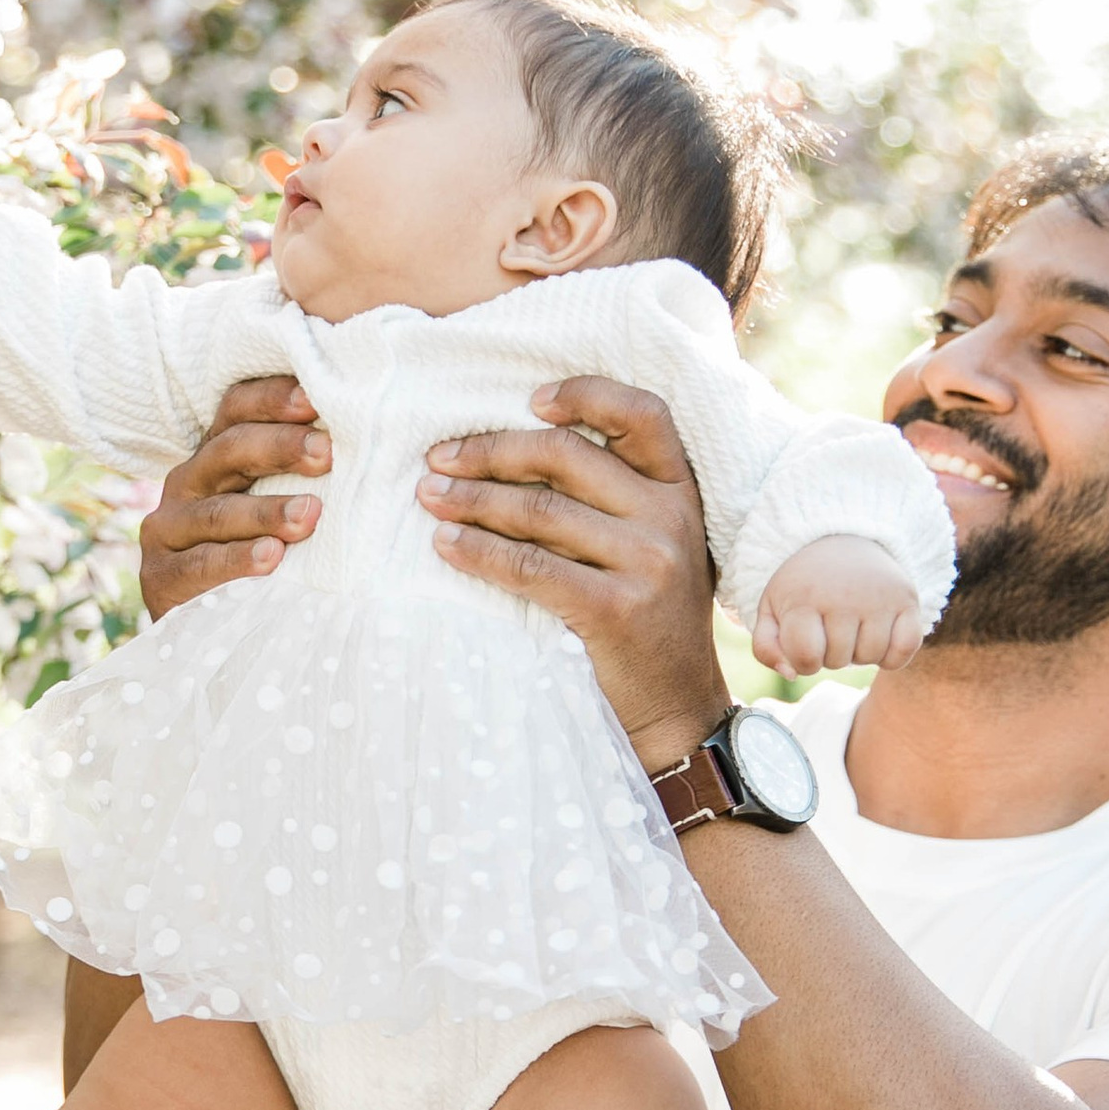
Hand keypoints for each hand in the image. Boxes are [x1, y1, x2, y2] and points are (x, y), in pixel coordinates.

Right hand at [137, 377, 331, 620]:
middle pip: (229, 450)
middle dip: (280, 447)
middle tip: (327, 453)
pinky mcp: (160, 575)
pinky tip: (271, 559)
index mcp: (218, 458)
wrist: (210, 640)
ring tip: (309, 515)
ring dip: (266, 511)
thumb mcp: (282, 515)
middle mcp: (188, 483)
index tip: (315, 399)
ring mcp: (169, 528)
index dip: (272, 399)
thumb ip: (307, 481)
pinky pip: (201, 563)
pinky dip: (237, 560)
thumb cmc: (267, 563)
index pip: (237, 410)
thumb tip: (373, 451)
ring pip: (219, 511)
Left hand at [418, 377, 726, 771]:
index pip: (642, 415)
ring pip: (537, 510)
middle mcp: (669, 519)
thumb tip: (513, 456)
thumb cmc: (650, 625)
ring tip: (428, 496)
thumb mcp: (656, 550)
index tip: (529, 401)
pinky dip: (477, 551)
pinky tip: (445, 545)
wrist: (678, 714)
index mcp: (680, 492)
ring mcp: (646, 563)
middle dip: (491, 451)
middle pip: (566, 457)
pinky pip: (528, 566)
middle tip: (438, 458)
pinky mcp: (615, 610)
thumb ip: (614, 503)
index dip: (585, 394)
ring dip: (470, 499)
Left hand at [752, 533, 925, 676]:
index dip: (804, 662)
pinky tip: (880, 638)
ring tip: (853, 628)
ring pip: (871, 657)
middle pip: (839, 661)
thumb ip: (767, 647)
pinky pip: (905, 649)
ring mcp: (879, 596)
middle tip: (831, 628)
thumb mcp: (772, 608)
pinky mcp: (907, 597)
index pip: (806, 659)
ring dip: (860, 654)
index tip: (806, 644)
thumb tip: (791, 674)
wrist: (843, 539)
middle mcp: (843, 595)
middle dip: (832, 654)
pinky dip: (893, 655)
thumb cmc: (804, 584)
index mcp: (804, 598)